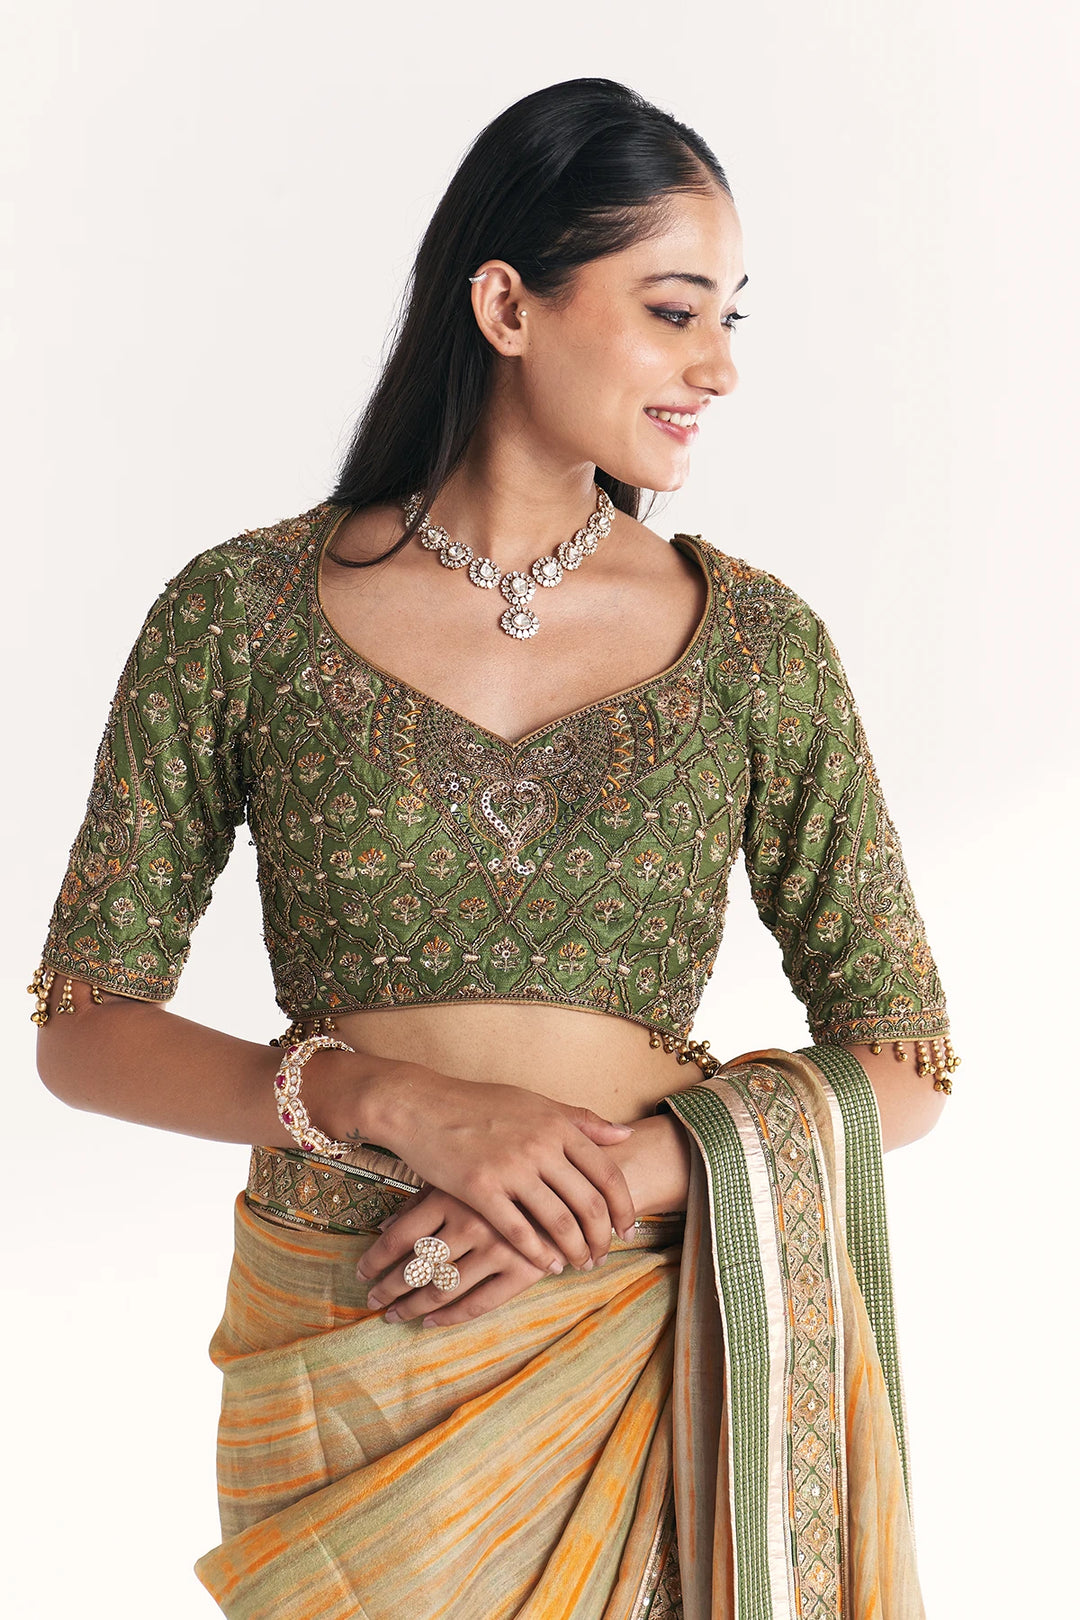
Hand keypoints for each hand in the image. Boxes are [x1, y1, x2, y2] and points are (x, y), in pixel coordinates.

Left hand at [358, 1186, 554, 1327]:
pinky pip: (478, 1303)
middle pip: (416, 1267)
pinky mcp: (523, 1270)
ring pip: (442, 1289)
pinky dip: (449, 1317)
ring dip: (411, 1307)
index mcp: (452, 1196)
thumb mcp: (463, 1176)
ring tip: (393, 1316)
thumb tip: (384, 1225)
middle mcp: (472, 1223)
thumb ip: (426, 1199)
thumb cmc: (509, 1173)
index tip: (361, 1274)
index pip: (399, 1237)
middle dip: (388, 1288)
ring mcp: (498, 1249)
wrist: (574, 1178)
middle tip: (371, 1302)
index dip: (375, 1260)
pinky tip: (430, 1322)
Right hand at [366, 1067, 637, 1271]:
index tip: (628, 1229)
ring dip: (576, 1250)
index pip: (607, 1173)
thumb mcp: (534, 1103)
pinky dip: (539, 1254)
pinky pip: (519, 1231)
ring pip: (560, 1222)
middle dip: (602, 1237)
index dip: (624, 1207)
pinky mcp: (480, 1188)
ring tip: (580, 1263)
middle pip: (589, 1203)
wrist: (421, 1105)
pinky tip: (547, 1265)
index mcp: (557, 1124)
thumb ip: (580, 1120)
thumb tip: (625, 1135)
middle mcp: (540, 1145)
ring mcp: (511, 1167)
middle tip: (604, 1255)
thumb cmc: (478, 1104)